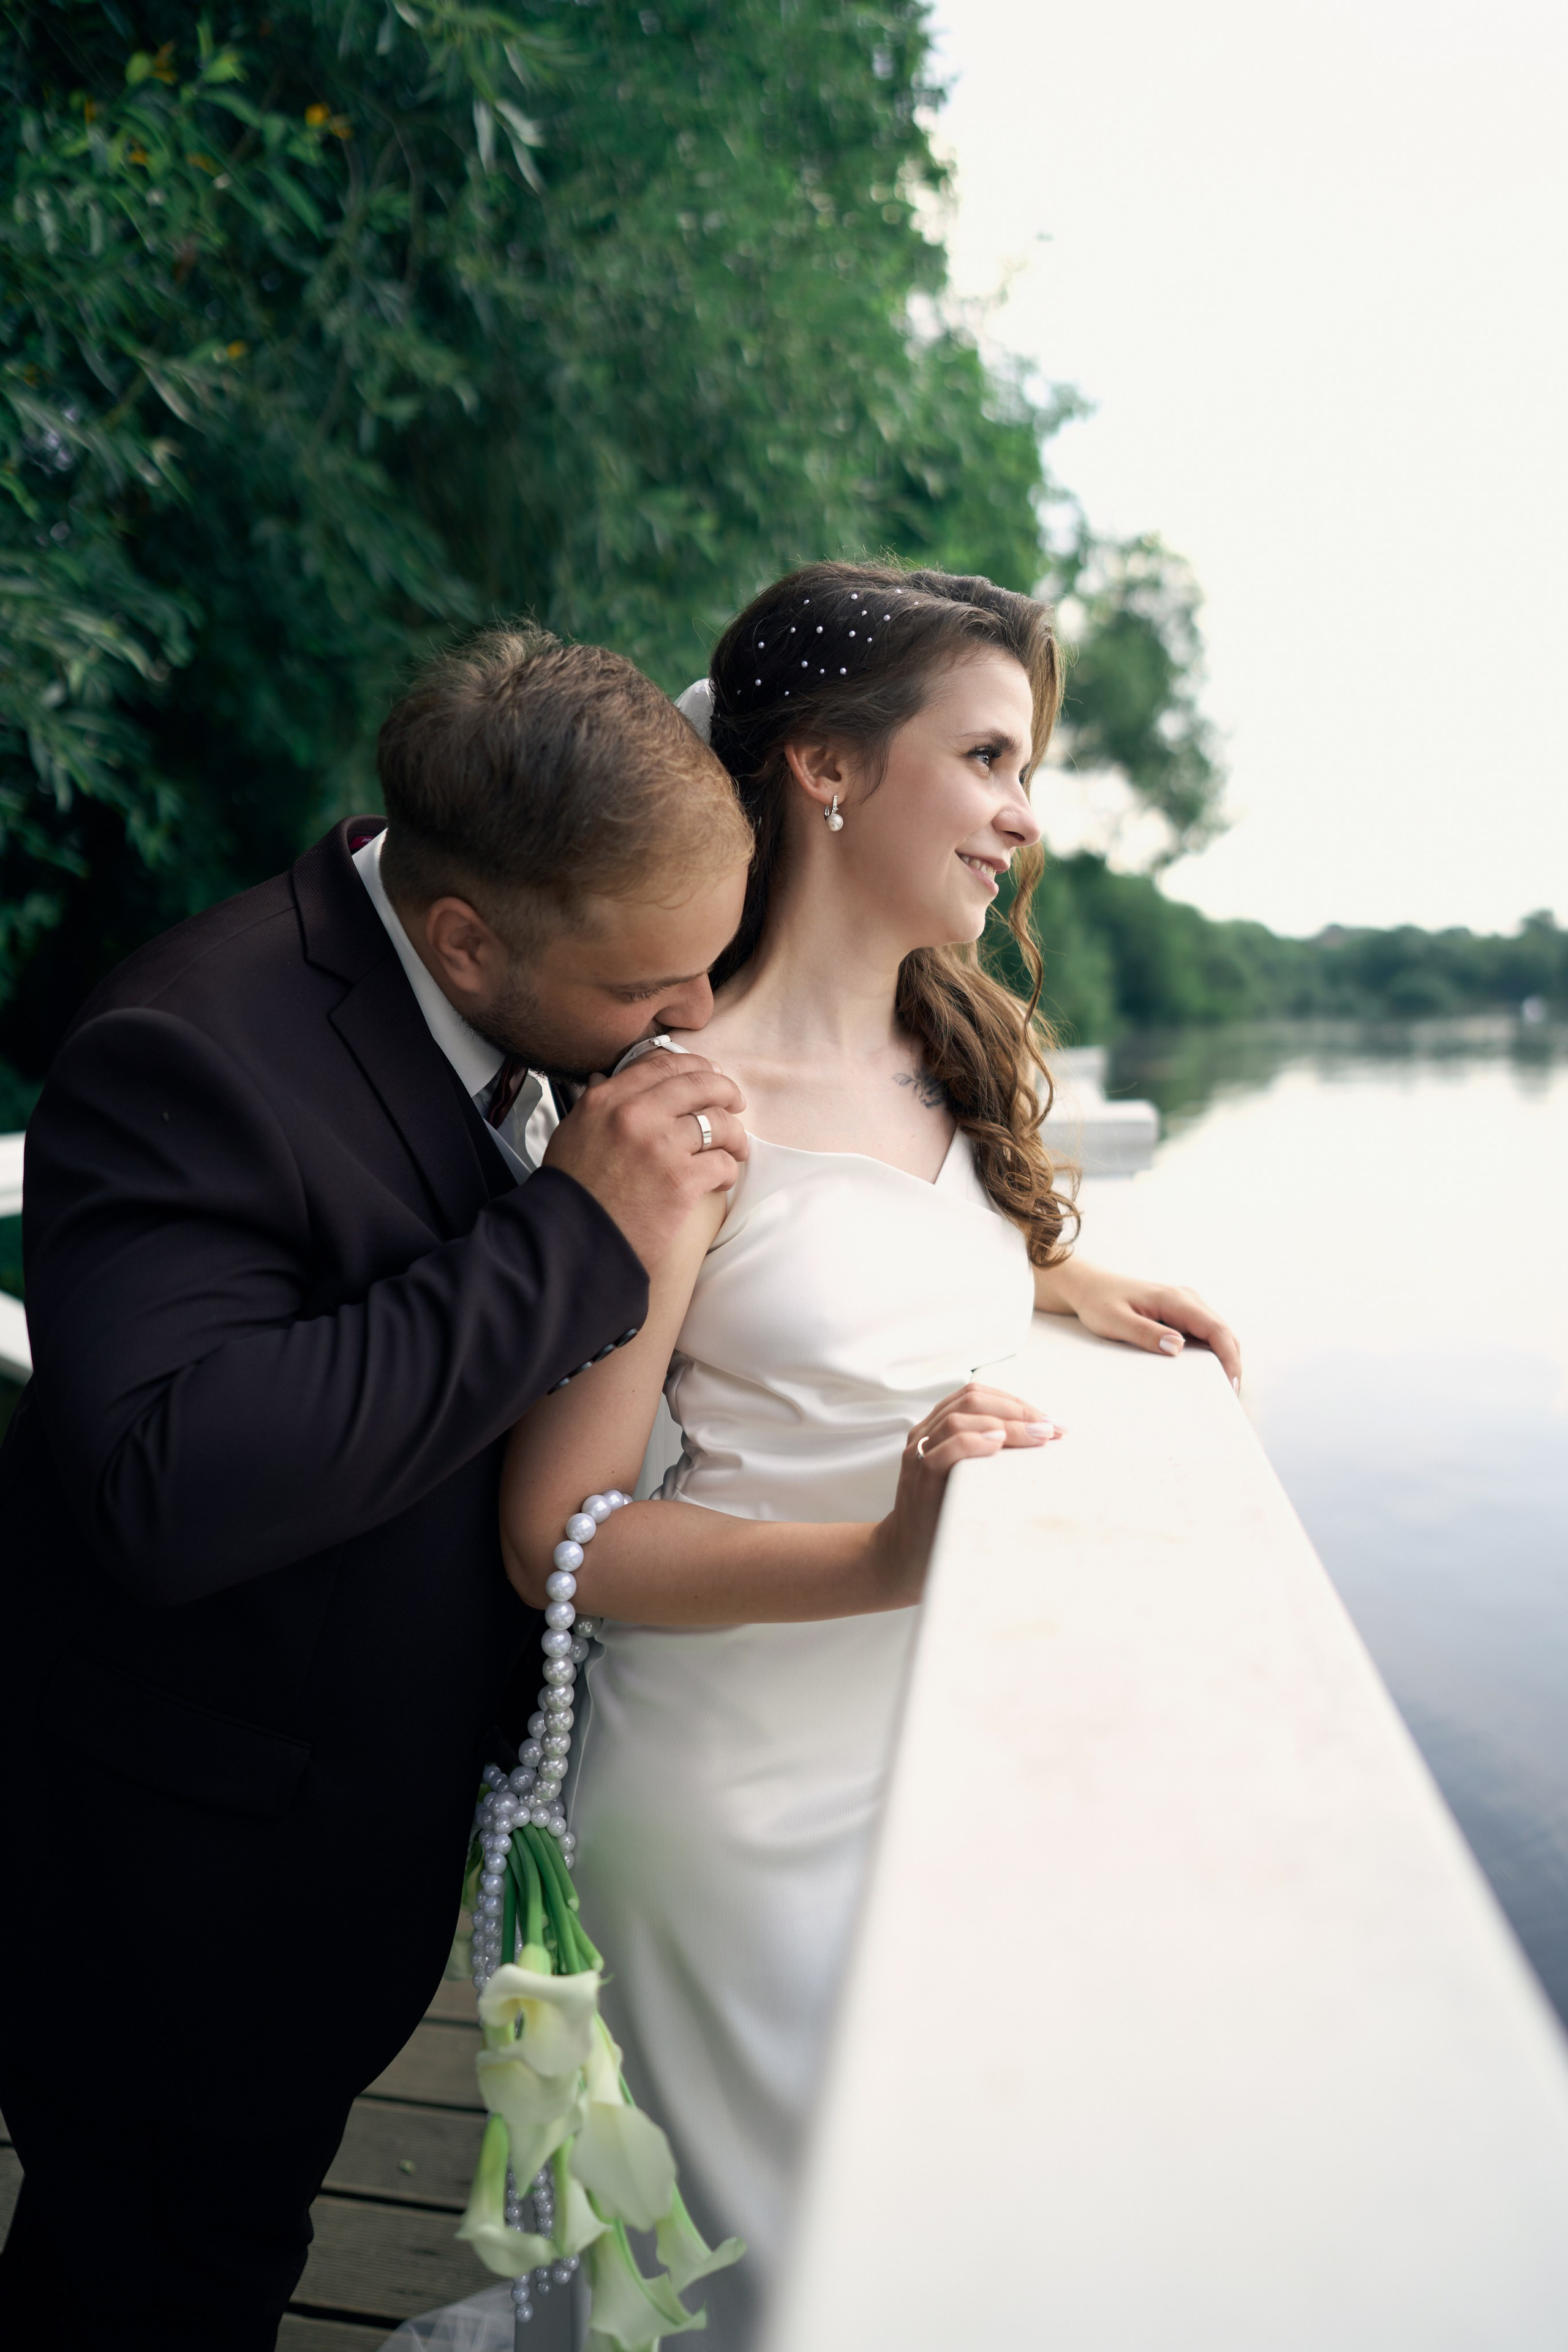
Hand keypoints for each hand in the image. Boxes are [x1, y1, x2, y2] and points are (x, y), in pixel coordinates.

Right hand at [542, 1051, 748, 1268]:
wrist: (571, 1241)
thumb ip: (596, 1104)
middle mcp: (635, 1114)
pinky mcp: (681, 1181)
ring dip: (734, 1135)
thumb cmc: (571, 1191)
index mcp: (608, 1099)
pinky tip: (720, 1179)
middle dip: (726, 1091)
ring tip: (735, 1148)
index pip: (664, 1064)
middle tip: (735, 1102)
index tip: (711, 1074)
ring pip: (719, 1122)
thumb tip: (603, 1079)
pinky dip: (727, 1171)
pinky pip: (722, 1163)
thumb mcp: (572, 1133)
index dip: (697, 1066)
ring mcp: (661, 1146)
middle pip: (700, 1084)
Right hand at [867, 1382, 1063, 1605]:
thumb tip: (1041, 1442)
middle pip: (971, 1401)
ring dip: (1005, 1424)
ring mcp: (919, 1457)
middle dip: (1017, 1410)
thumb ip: (990, 1454)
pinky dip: (972, 1443)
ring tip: (1036, 1436)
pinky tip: (998, 1445)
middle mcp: (925, 1435)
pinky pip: (943, 1453)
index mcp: (938, 1427)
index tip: (1051, 1420)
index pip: (977, 1395)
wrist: (908, 1554)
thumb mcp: (969, 1475)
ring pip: (958, 1420)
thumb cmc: (946, 1512)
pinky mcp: (920, 1482)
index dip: (1016, 1402)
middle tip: (1051, 1428)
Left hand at [1041, 1258, 1241, 1387]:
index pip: (1216, 1329)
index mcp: (1175, 1299)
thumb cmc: (1099, 1302)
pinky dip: (1212, 1354)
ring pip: (1218, 1334)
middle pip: (1224, 1333)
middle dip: (1232, 1364)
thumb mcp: (1115, 1321)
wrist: (1090, 1286)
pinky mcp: (1182, 1313)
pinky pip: (1206, 1334)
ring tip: (1220, 1390)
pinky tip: (1206, 1373)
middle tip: (1229, 1398)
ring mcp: (1187, 1305)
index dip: (1229, 1358)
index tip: (1231, 1385)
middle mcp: (1188, 1299)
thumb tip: (1177, 1346)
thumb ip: (1145, 1333)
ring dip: (1224, 1359)